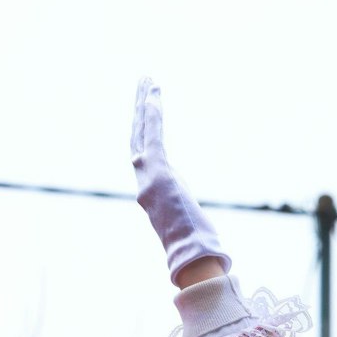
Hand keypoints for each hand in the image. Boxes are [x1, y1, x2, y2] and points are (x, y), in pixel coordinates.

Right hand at [132, 78, 231, 286]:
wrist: (192, 256)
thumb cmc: (196, 247)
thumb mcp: (190, 223)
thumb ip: (187, 213)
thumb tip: (199, 224)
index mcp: (152, 191)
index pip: (144, 153)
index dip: (144, 131)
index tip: (147, 111)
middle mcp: (144, 181)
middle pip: (138, 137)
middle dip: (139, 109)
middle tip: (144, 83)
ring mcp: (148, 176)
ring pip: (142, 132)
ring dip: (144, 105)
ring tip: (148, 80)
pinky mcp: (158, 172)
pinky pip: (153, 137)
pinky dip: (153, 116)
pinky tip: (153, 97)